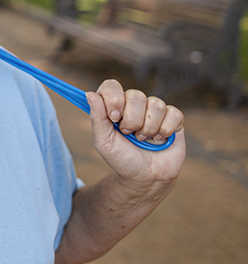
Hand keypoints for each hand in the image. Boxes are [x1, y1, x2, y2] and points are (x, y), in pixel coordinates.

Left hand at [86, 79, 184, 194]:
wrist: (145, 177)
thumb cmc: (122, 159)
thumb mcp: (104, 141)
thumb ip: (97, 117)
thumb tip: (89, 94)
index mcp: (114, 107)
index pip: (112, 86)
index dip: (114, 98)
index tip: (114, 118)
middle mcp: (133, 105)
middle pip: (135, 95)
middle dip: (132, 120)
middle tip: (129, 134)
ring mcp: (154, 111)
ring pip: (155, 104)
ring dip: (148, 128)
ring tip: (143, 139)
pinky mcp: (173, 118)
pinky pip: (173, 113)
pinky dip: (165, 130)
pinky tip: (159, 139)